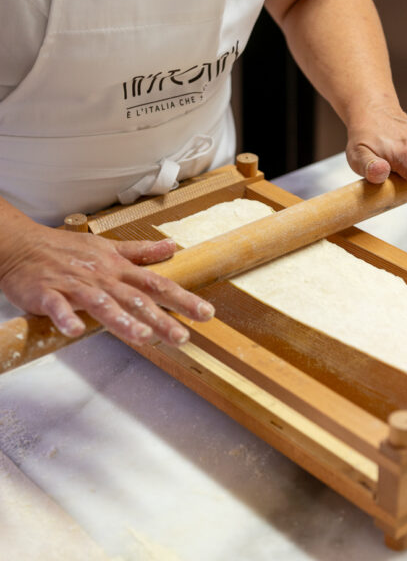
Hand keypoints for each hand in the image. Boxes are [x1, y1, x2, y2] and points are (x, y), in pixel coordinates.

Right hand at [0, 223, 214, 345]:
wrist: (23, 245)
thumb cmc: (68, 249)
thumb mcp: (109, 248)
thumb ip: (141, 252)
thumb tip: (172, 246)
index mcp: (118, 269)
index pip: (157, 284)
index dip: (182, 298)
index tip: (206, 314)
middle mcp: (102, 277)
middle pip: (135, 298)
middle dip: (160, 318)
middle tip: (182, 337)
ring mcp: (75, 285)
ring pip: (101, 303)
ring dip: (121, 320)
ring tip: (142, 337)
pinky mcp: (48, 293)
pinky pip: (57, 307)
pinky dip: (65, 318)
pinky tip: (75, 332)